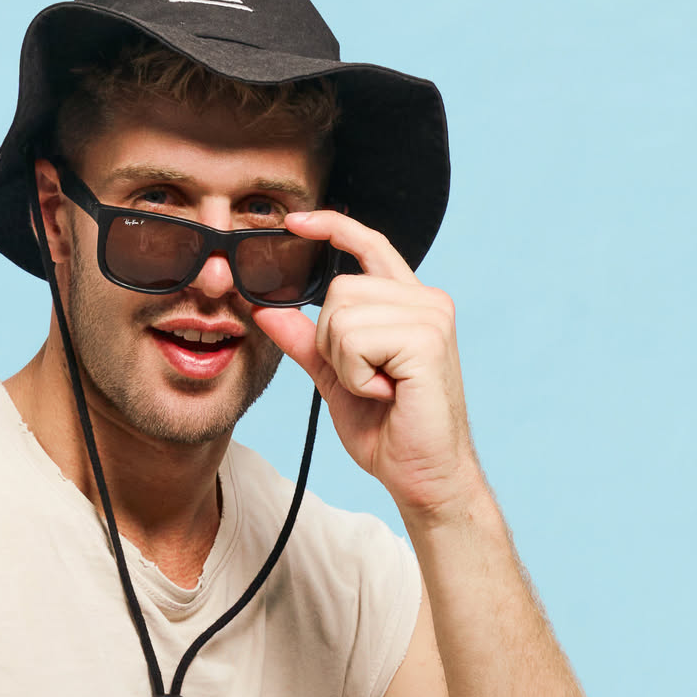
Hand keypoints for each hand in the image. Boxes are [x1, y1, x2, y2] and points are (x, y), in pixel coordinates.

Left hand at [253, 210, 481, 523]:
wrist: (422, 475)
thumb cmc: (388, 429)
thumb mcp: (335, 376)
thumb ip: (306, 340)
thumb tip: (265, 309)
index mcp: (409, 303)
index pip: (369, 244)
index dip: (333, 227)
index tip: (295, 222)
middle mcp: (426, 300)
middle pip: (339, 289)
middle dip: (333, 342)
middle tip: (367, 379)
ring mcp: (431, 317)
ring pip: (341, 314)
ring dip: (345, 363)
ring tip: (378, 388)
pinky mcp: (426, 340)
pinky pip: (354, 340)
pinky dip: (356, 375)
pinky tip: (387, 393)